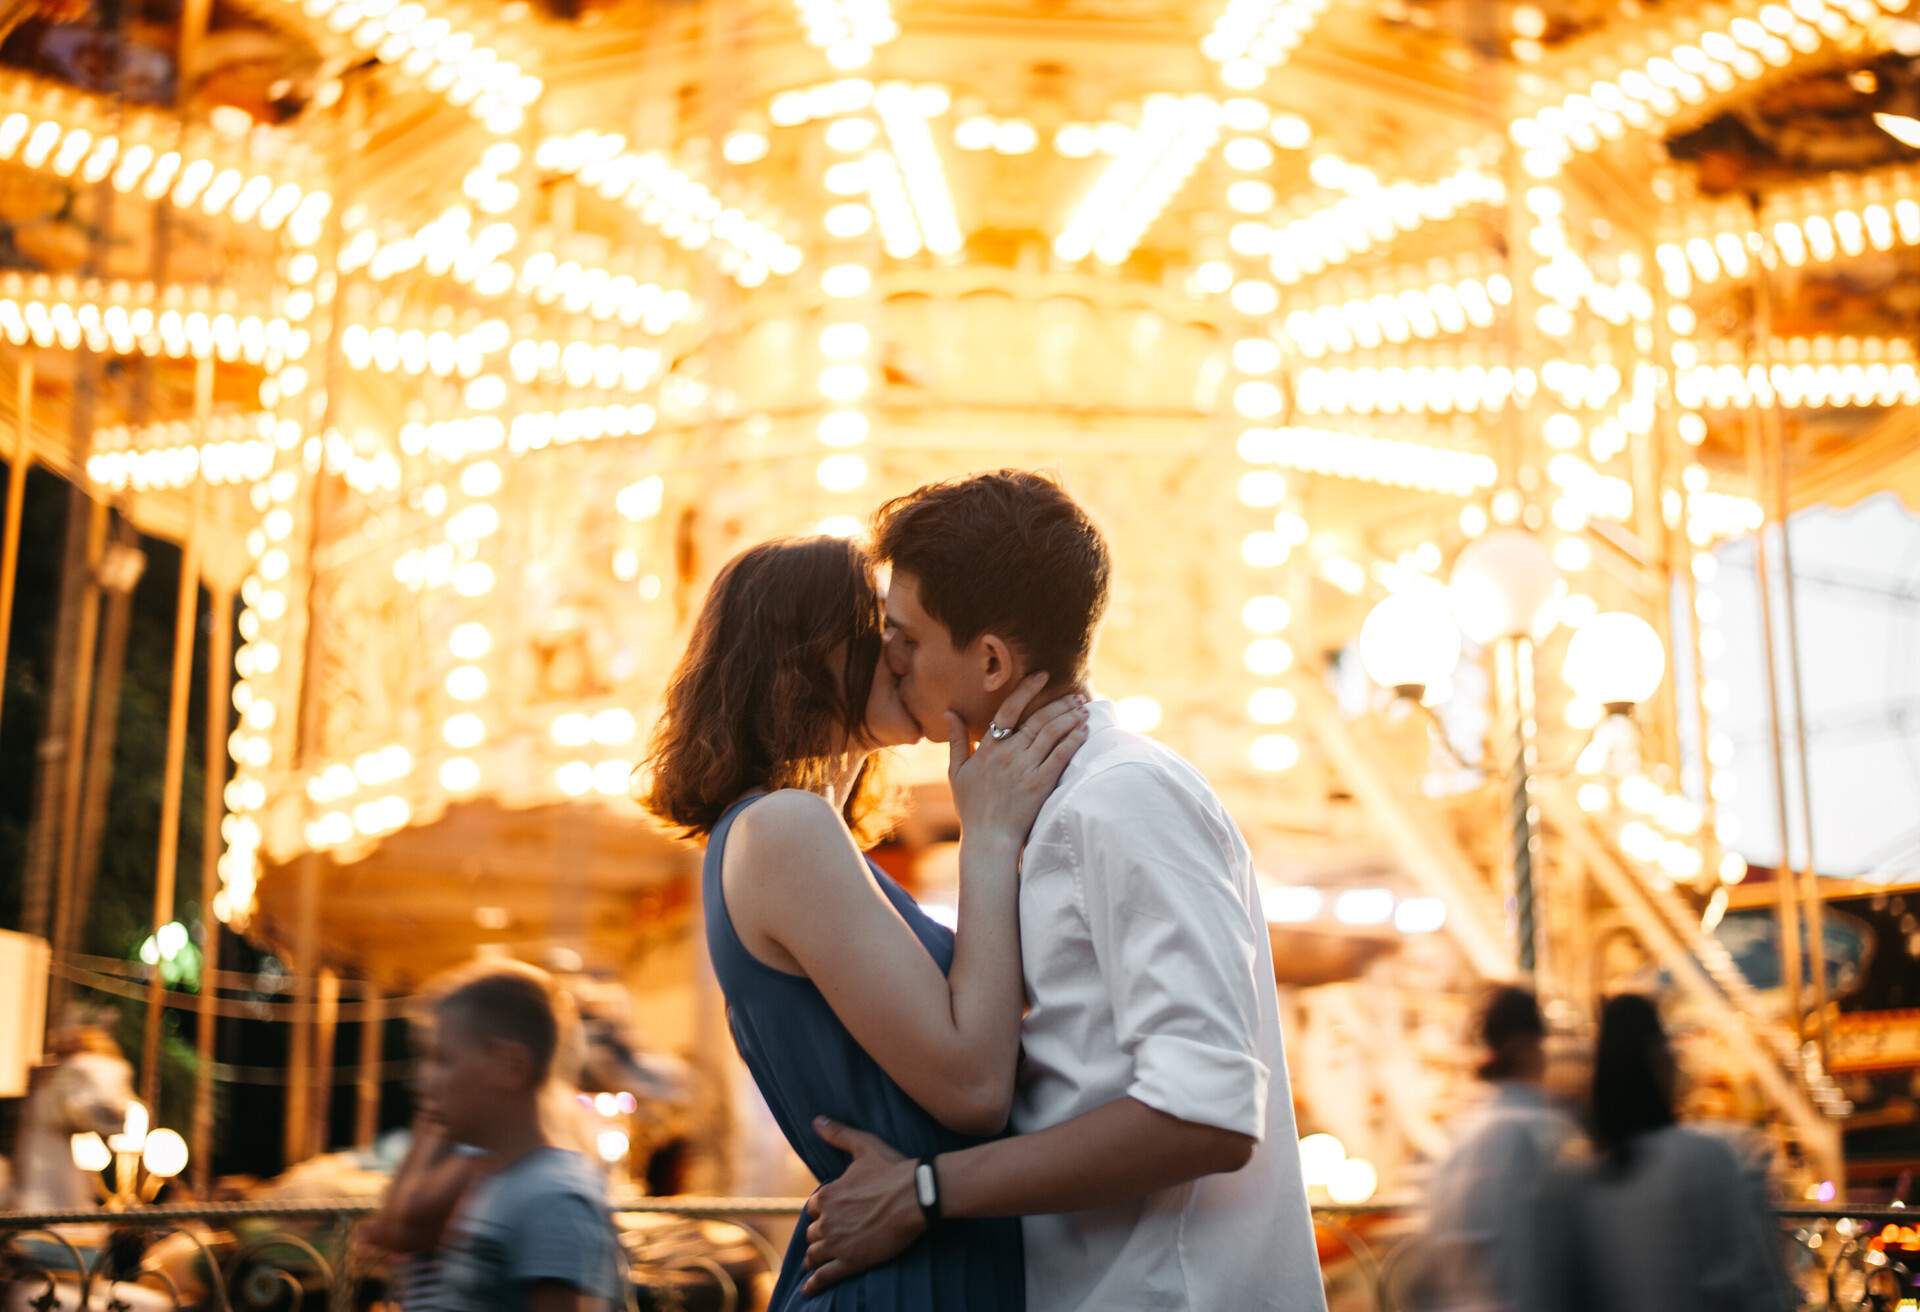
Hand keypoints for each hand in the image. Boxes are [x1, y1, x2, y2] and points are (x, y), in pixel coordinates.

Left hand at [801, 1116, 924, 1294]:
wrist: (917, 1195)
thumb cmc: (893, 1169)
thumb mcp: (864, 1146)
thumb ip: (838, 1134)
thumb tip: (817, 1120)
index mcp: (827, 1195)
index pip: (814, 1207)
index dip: (823, 1210)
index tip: (833, 1212)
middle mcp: (827, 1220)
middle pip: (813, 1232)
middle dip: (821, 1233)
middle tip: (833, 1235)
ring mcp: (838, 1243)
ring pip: (816, 1253)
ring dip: (817, 1256)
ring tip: (818, 1262)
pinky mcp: (851, 1262)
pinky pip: (825, 1276)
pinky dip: (814, 1284)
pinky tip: (808, 1290)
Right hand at [949, 674, 1088, 848]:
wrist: (989, 839)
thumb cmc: (972, 807)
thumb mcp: (957, 771)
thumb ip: (956, 740)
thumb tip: (949, 713)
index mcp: (988, 748)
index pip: (1008, 710)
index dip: (1026, 690)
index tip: (1042, 677)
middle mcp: (1008, 754)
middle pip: (1037, 720)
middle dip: (1059, 704)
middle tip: (1075, 695)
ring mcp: (1025, 769)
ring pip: (1051, 734)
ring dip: (1070, 718)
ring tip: (1083, 709)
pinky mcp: (1041, 784)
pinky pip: (1060, 756)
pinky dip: (1073, 741)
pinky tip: (1084, 731)